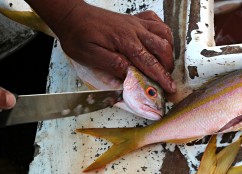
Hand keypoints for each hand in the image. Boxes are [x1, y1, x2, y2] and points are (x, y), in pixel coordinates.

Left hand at [26, 0, 175, 93]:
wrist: (71, 15)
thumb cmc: (78, 36)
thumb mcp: (90, 56)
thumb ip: (112, 64)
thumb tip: (131, 74)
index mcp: (124, 41)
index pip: (149, 62)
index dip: (162, 77)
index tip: (170, 88)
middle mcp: (134, 30)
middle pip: (162, 48)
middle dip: (168, 66)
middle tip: (165, 78)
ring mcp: (136, 23)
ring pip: (164, 34)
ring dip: (169, 50)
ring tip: (164, 63)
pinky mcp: (134, 19)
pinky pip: (156, 22)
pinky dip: (163, 33)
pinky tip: (160, 42)